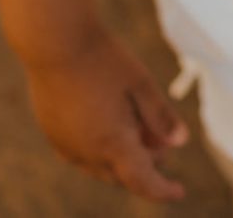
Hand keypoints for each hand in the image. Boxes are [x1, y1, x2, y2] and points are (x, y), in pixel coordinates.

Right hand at [20, 32, 189, 202]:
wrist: (54, 40)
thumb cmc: (102, 59)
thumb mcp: (141, 84)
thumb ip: (161, 116)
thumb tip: (181, 143)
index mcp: (113, 144)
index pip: (143, 183)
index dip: (163, 191)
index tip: (179, 192)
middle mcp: (86, 153)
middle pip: (123, 176)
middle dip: (145, 167)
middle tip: (161, 144)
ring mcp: (65, 145)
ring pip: (100, 167)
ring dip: (121, 159)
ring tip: (137, 131)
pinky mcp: (52, 133)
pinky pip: (80, 155)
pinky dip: (100, 150)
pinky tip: (109, 126)